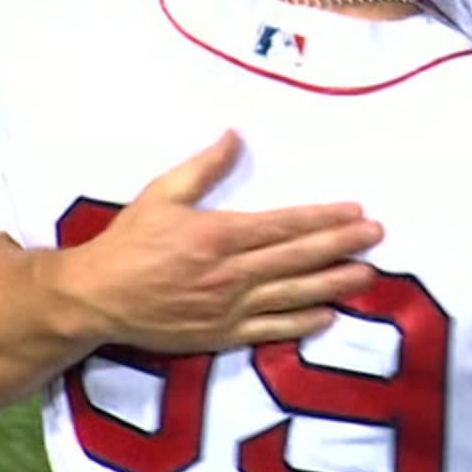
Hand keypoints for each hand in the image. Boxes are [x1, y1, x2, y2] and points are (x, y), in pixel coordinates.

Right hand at [45, 130, 383, 353]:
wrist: (96, 298)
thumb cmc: (128, 243)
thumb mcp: (161, 195)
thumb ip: (203, 168)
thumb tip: (235, 136)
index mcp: (218, 236)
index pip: (284, 225)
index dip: (323, 219)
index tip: (355, 211)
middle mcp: (230, 274)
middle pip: (298, 258)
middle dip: (342, 246)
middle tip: (376, 237)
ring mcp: (229, 308)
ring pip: (293, 295)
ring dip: (334, 284)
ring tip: (367, 275)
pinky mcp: (222, 335)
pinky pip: (271, 331)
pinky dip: (302, 324)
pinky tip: (329, 316)